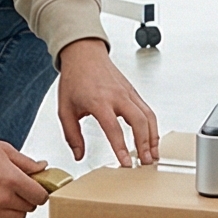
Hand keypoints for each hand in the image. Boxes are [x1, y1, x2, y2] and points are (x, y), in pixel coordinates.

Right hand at [0, 135, 51, 217]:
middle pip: (29, 208)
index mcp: (11, 179)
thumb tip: (42, 168)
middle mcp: (2, 198)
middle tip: (20, 188)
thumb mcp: (3, 149)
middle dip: (28, 198)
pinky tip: (0, 209)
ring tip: (8, 197)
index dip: (41, 191)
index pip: (39, 196)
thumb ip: (25, 162)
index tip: (37, 188)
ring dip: (17, 210)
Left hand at [58, 37, 159, 166]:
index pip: (114, 128)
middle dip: (145, 144)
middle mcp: (117, 96)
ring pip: (148, 116)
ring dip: (153, 137)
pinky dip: (152, 126)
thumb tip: (78, 155)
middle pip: (139, 122)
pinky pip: (147, 110)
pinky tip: (151, 138)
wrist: (84, 54)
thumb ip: (72, 135)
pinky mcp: (133, 91)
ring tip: (153, 154)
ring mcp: (128, 93)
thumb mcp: (65, 109)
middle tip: (146, 162)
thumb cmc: (74, 78)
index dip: (121, 148)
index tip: (126, 163)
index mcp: (98, 101)